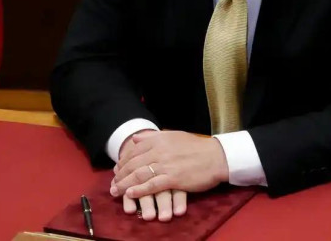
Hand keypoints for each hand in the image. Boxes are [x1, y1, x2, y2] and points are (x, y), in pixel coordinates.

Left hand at [111, 131, 228, 199]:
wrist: (216, 157)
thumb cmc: (197, 147)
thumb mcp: (174, 135)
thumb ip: (153, 137)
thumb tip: (135, 138)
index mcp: (160, 140)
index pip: (134, 150)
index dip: (123, 161)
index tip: (117, 170)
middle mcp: (160, 150)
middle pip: (134, 163)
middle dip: (120, 174)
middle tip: (113, 183)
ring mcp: (166, 165)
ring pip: (139, 175)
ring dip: (125, 184)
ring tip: (116, 190)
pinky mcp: (173, 178)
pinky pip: (151, 185)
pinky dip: (139, 190)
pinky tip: (130, 194)